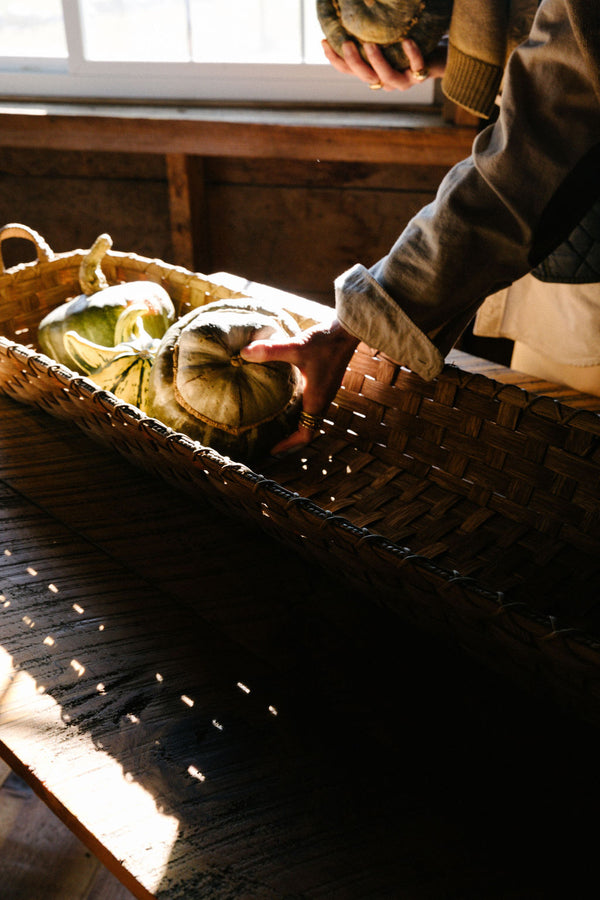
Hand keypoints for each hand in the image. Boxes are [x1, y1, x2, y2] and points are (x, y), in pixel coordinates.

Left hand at [241, 318, 358, 455]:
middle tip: (269, 439)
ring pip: (310, 417)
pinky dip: (299, 410)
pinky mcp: (325, 382)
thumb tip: (244, 353)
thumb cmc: (325, 341)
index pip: (305, 433)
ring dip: (295, 424)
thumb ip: (271, 351)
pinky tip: (286, 398)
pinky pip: (312, 404)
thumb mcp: (296, 346)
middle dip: (289, 437)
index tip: (272, 449)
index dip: (289, 445)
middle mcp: (323, 400)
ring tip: (275, 423)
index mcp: (316, 400)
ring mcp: (325, 391)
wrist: (348, 330)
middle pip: (307, 428)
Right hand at [322, 37, 446, 90]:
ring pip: (385, 76)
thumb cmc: (409, 42)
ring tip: (370, 44)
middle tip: (346, 43)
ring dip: (376, 61)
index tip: (324, 41)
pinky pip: (416, 66)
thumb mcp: (387, 37)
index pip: (348, 70)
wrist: (440, 55)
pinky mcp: (420, 76)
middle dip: (354, 61)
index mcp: (373, 72)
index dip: (335, 59)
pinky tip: (407, 40)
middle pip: (364, 76)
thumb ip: (372, 32)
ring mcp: (402, 81)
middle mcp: (384, 80)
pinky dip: (411, 53)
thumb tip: (355, 7)